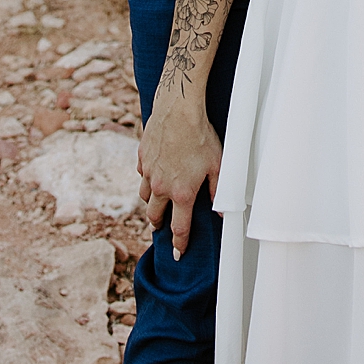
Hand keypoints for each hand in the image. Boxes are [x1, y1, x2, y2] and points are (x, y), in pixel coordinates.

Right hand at [139, 93, 222, 260]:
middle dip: (158, 225)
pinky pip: (143, 175)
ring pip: (145, 196)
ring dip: (151, 203)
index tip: (177, 254)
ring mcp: (149, 172)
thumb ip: (219, 191)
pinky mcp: (142, 157)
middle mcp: (161, 187)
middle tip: (161, 229)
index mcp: (181, 193)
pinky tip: (155, 174)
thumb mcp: (219, 165)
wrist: (178, 109)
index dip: (179, 244)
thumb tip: (221, 212)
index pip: (179, 228)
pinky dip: (148, 179)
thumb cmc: (201, 136)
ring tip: (157, 204)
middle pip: (154, 216)